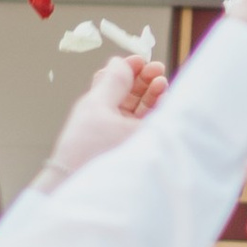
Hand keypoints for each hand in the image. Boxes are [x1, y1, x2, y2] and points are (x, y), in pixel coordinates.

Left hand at [39, 52, 165, 186]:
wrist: (84, 185)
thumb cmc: (88, 148)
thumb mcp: (101, 108)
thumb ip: (114, 82)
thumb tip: (119, 60)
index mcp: (98, 103)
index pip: (115, 79)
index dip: (130, 67)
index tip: (144, 60)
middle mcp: (109, 116)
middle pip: (129, 91)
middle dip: (145, 78)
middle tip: (159, 70)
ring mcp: (121, 132)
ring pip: (140, 106)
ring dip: (152, 93)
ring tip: (162, 85)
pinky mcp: (133, 146)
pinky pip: (146, 123)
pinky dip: (156, 111)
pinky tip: (163, 104)